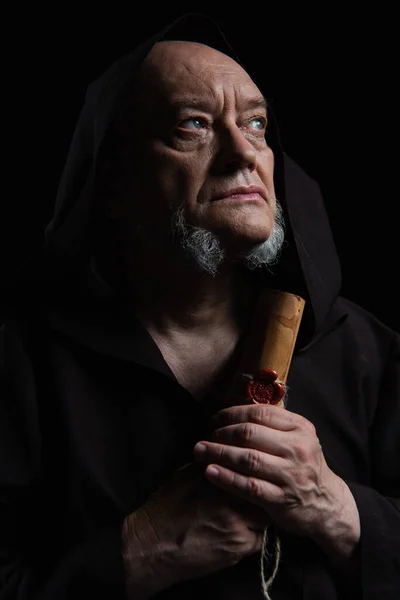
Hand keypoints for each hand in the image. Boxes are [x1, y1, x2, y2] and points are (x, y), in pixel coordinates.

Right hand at [122, 463, 269, 595]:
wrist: (152, 544)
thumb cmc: (165, 508)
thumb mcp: (185, 475)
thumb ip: (210, 465)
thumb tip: (227, 458)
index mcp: (216, 472)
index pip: (252, 467)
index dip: (255, 473)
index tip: (254, 478)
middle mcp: (229, 492)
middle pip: (263, 488)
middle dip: (263, 493)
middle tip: (258, 498)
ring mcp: (237, 518)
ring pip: (265, 514)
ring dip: (260, 516)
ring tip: (247, 519)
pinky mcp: (239, 543)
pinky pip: (259, 539)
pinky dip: (253, 538)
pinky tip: (237, 538)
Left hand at [193, 404, 359, 562]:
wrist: (326, 504)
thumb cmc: (303, 466)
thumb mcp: (299, 438)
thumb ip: (274, 424)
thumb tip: (233, 411)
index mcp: (300, 428)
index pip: (260, 413)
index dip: (232, 413)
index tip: (214, 419)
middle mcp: (298, 449)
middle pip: (250, 434)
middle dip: (221, 433)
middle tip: (204, 436)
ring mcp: (291, 475)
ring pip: (247, 459)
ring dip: (218, 453)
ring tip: (199, 451)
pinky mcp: (282, 500)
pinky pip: (248, 486)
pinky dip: (226, 478)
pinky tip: (210, 472)